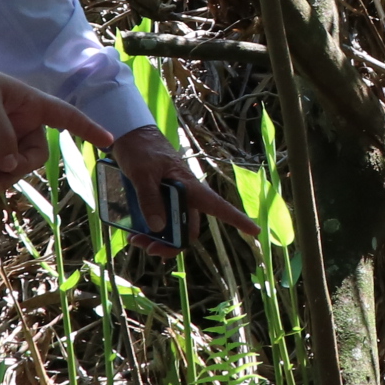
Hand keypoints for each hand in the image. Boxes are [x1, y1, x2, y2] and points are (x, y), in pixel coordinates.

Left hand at [0, 41, 116, 189]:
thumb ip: (1, 138)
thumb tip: (12, 166)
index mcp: (30, 103)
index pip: (66, 116)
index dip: (88, 128)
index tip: (109, 141)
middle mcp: (22, 119)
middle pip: (36, 153)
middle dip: (21, 169)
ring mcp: (4, 132)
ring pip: (16, 164)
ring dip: (4, 177)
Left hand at [109, 125, 253, 248]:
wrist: (130, 136)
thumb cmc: (143, 149)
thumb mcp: (143, 173)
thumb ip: (150, 199)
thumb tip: (159, 228)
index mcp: (190, 187)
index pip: (219, 206)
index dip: (238, 219)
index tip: (255, 231)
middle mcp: (185, 197)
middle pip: (189, 230)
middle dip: (173, 245)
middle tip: (150, 248)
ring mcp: (172, 200)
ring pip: (173, 229)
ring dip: (158, 240)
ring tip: (138, 241)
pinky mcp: (159, 200)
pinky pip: (160, 223)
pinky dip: (150, 233)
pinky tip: (135, 234)